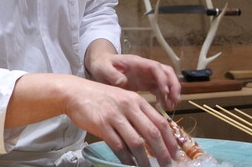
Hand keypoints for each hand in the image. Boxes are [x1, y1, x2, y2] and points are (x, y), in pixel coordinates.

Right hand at [63, 78, 177, 166]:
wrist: (75, 92)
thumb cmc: (100, 97)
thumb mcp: (123, 99)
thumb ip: (137, 113)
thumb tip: (153, 135)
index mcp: (136, 100)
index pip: (160, 122)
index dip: (170, 140)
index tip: (175, 153)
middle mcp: (128, 106)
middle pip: (152, 133)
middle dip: (162, 153)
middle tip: (167, 165)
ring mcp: (115, 116)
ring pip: (136, 142)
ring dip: (144, 160)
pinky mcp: (102, 125)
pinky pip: (118, 146)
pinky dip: (126, 158)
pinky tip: (129, 163)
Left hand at [84, 40, 180, 110]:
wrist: (99, 65)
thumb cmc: (101, 65)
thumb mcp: (103, 68)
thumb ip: (112, 74)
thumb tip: (123, 81)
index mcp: (137, 62)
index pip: (156, 67)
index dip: (163, 79)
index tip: (165, 92)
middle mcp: (145, 68)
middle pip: (166, 72)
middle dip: (173, 85)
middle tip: (174, 101)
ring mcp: (146, 75)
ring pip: (166, 81)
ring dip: (171, 92)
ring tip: (169, 107)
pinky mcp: (145, 84)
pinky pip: (159, 89)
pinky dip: (163, 98)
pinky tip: (161, 108)